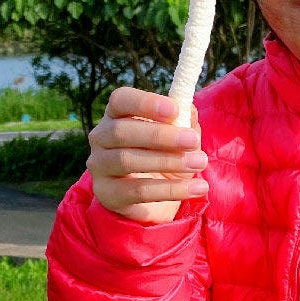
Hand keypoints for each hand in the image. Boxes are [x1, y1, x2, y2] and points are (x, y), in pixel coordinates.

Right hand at [87, 86, 208, 223]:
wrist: (154, 200)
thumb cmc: (164, 156)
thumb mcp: (178, 136)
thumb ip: (183, 120)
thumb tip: (187, 110)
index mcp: (116, 115)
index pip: (121, 100)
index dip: (145, 103)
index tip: (174, 110)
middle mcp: (101, 137)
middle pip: (121, 131)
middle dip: (160, 135)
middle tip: (193, 141)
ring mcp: (100, 167)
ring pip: (127, 160)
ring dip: (168, 161)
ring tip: (199, 163)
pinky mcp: (107, 194)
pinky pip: (138, 191)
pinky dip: (170, 190)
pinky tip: (197, 188)